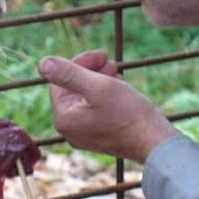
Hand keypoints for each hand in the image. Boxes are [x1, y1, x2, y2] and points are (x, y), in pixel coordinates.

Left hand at [39, 50, 178, 163]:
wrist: (156, 143)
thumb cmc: (129, 114)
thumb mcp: (98, 86)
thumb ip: (69, 73)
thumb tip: (43, 63)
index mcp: (64, 118)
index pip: (61, 80)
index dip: (80, 62)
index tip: (102, 54)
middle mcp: (70, 130)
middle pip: (72, 89)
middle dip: (90, 71)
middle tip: (110, 60)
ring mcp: (85, 135)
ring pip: (86, 97)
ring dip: (99, 80)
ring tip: (117, 72)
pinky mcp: (100, 136)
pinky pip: (96, 109)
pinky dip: (106, 94)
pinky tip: (120, 87)